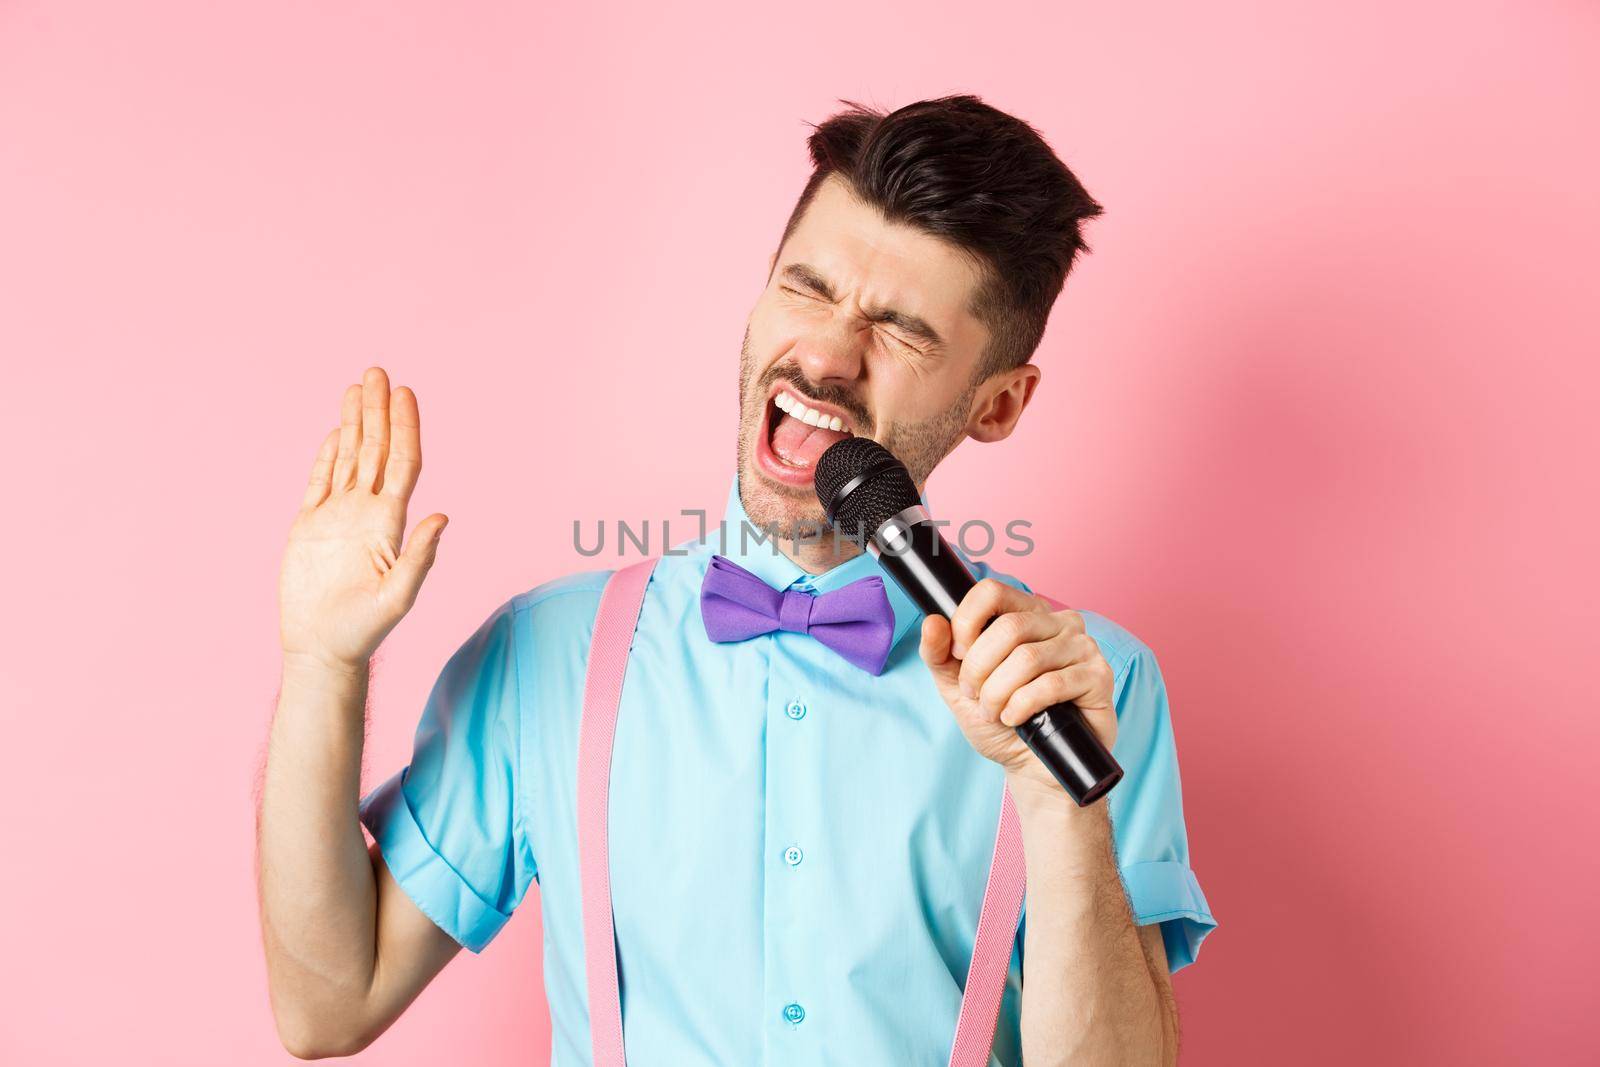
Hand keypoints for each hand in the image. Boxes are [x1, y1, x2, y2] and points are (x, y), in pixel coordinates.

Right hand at [278, 367, 447, 674]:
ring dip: (354, 423)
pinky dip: (328, 454)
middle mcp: (368, 513)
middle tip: (378, 371)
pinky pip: (320, 481)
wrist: (323, 648)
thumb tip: (443, 517)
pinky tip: (337, 431)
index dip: (405, 428)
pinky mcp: (310, 526)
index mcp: (390, 523)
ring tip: (358, 386)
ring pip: (349, 458)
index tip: (405, 393)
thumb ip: (420, 557)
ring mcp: (338, 517)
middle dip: (378, 411)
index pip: (402, 463)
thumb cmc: (364, 630)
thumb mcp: (398, 597)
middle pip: (376, 450)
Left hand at [918, 579, 1117, 797]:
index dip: (966, 623)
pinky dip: (1022, 705)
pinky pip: (1052, 683)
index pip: (991, 592)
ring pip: (1028, 657)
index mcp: (1026, 613)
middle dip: (979, 669)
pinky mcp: (1099, 676)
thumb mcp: (957, 687)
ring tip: (994, 712)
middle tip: (975, 695)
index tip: (958, 655)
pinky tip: (1016, 719)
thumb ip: (939, 654)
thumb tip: (932, 622)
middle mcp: (1059, 621)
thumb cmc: (1000, 721)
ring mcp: (1083, 646)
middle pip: (1008, 627)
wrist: (1032, 766)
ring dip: (998, 692)